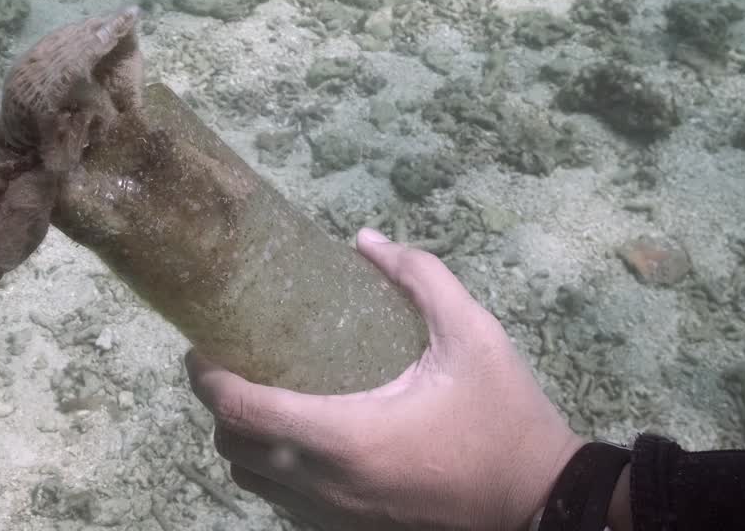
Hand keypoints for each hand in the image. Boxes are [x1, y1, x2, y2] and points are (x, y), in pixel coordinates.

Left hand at [185, 228, 584, 530]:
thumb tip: (365, 241)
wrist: (543, 506)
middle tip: (229, 361)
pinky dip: (270, 468)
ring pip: (252, 480)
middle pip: (233, 446)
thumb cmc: (505, 419)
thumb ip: (419, 278)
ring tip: (259, 394)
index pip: (243, 411)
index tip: (201, 346)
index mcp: (345, 438)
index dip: (207, 378)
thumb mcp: (473, 336)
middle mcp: (325, 486)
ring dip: (242, 438)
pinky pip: (281, 502)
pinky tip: (297, 434)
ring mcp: (334, 519)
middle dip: (219, 403)